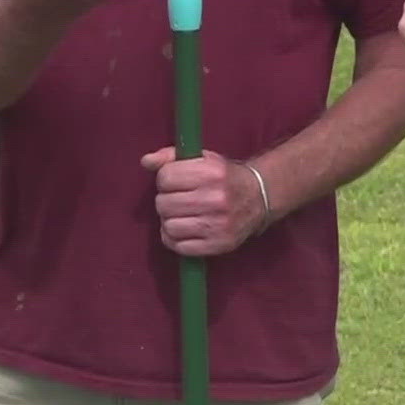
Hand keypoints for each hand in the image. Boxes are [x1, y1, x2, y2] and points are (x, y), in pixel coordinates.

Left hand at [140, 146, 267, 256]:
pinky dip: (175, 240)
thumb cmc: (223, 176)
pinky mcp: (219, 244)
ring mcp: (218, 224)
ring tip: (181, 215)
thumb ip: (170, 157)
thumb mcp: (201, 158)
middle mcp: (216, 198)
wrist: (259, 197)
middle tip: (177, 199)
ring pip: (169, 226)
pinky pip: (179, 247)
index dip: (165, 179)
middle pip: (163, 204)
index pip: (165, 178)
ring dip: (169, 221)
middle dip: (166, 201)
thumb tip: (145, 161)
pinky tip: (184, 230)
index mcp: (211, 172)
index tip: (174, 181)